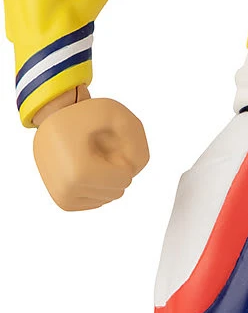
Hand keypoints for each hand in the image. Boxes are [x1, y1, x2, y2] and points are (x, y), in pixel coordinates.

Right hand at [33, 93, 148, 210]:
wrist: (48, 121)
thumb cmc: (82, 114)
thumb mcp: (111, 110)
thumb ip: (134, 132)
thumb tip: (134, 168)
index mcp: (78, 172)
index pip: (124, 180)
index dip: (123, 158)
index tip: (106, 141)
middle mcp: (67, 190)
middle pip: (117, 192)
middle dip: (115, 169)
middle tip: (97, 148)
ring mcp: (64, 198)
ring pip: (107, 197)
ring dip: (106, 176)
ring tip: (89, 155)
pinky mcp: (63, 202)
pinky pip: (97, 201)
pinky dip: (98, 184)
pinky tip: (85, 165)